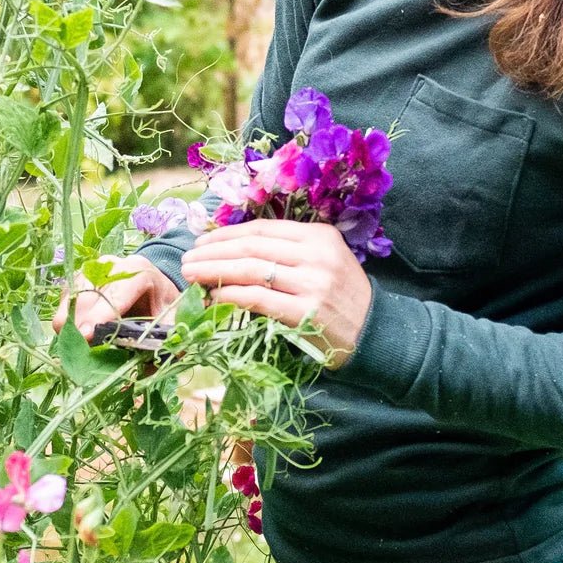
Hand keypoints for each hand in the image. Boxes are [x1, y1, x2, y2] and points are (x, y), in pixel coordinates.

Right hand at [51, 254, 180, 340]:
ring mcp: (92, 271)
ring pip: (71, 299)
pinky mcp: (78, 280)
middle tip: (79, 352)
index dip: (98, 316)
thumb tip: (163, 361)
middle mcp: (111, 267)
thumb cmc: (161, 300)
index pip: (114, 294)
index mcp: (137, 272)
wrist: (153, 282)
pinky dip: (69, 321)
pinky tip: (79, 336)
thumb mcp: (172, 314)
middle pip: (86, 296)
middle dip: (79, 325)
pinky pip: (66, 302)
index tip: (86, 336)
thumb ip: (168, 334)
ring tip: (80, 347)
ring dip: (71, 325)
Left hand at [180, 220, 371, 368]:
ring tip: (193, 275)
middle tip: (188, 259)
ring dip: (215, 271)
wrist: (375, 333)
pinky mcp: (306, 312)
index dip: (226, 234)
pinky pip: (259, 298)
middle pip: (252, 246)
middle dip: (213, 252)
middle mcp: (317, 254)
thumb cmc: (342, 298)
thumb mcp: (324, 261)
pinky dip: (232, 295)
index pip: (262, 229)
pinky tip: (214, 296)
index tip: (202, 242)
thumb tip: (233, 252)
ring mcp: (313, 283)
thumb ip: (288, 253)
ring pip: (251, 269)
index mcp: (320, 236)